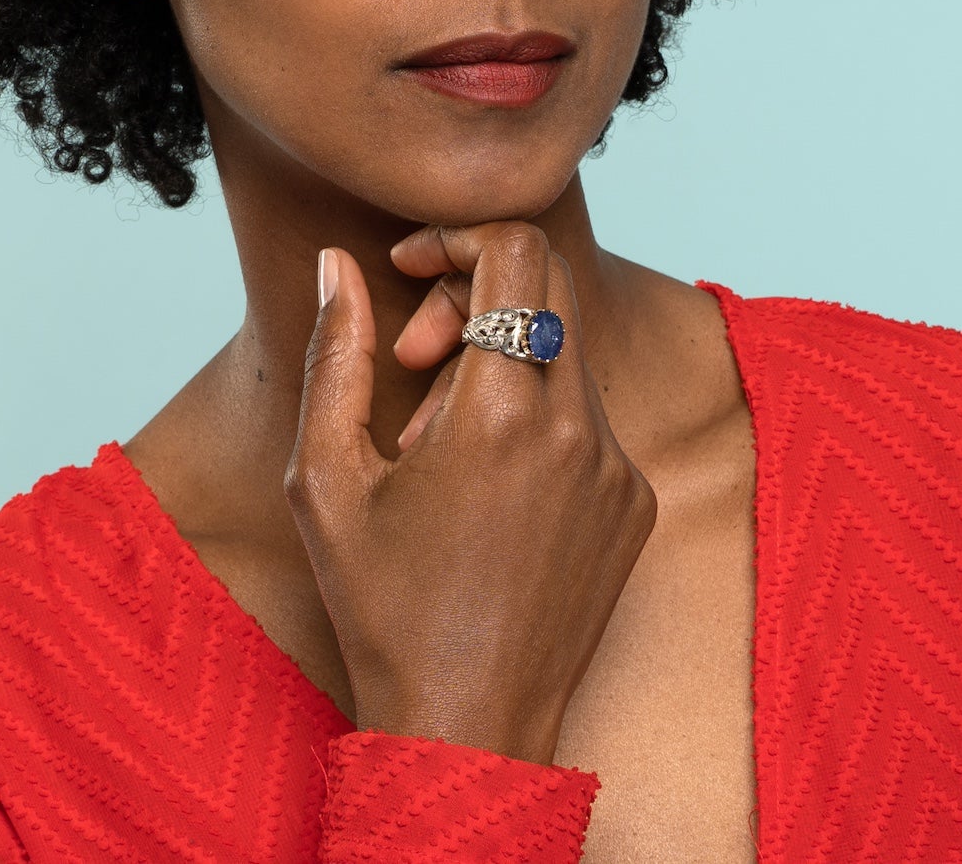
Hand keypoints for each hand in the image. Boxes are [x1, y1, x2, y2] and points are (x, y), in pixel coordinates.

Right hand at [283, 222, 656, 764]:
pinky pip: (587, 411)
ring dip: (501, 360)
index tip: (407, 269)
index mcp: (502, 412)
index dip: (456, 236)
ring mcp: (618, 465)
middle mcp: (578, 427)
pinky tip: (488, 486)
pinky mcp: (636, 499)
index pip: (517, 251)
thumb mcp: (325, 479)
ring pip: (565, 349)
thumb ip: (336, 352)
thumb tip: (338, 262)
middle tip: (415, 359)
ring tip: (441, 442)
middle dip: (474, 291)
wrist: (468, 725)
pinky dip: (535, 412)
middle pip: (547, 285)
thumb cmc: (382, 606)